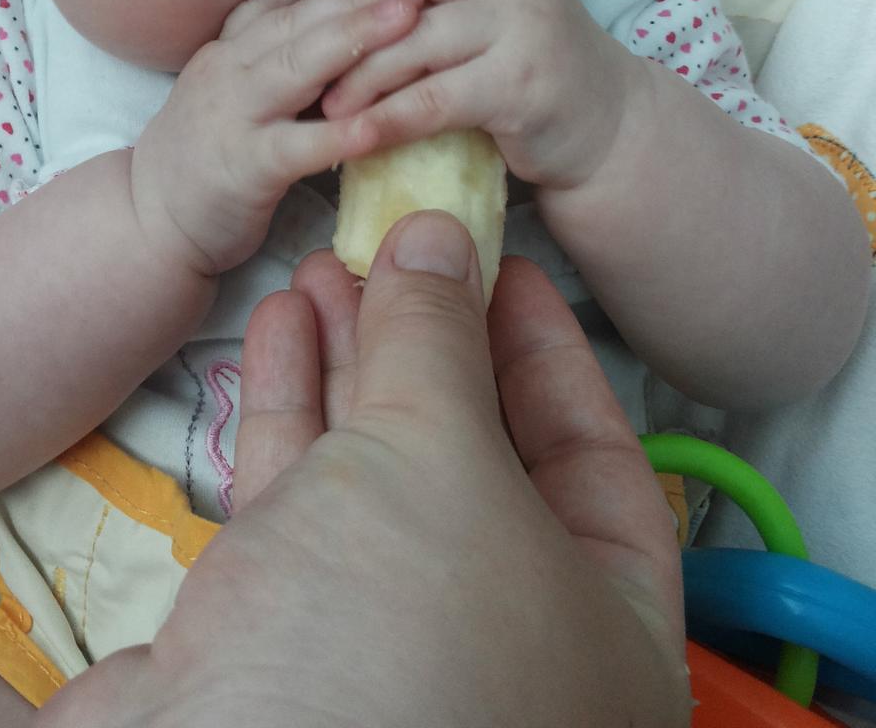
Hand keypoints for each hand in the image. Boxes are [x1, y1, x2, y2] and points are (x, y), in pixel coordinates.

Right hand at [39, 214, 688, 727]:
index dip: (549, 351)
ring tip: (322, 263)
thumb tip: (439, 236)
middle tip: (393, 241)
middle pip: (478, 456)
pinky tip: (279, 324)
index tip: (503, 261)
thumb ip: (439, 339)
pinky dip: (289, 407)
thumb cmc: (392, 637)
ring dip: (347, 357)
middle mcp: (502, 644)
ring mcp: (387, 646)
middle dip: (429, 340)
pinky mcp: (281, 639)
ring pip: (378, 472)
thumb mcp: (439, 461)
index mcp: (602, 630)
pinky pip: (302, 501)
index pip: (599, 461)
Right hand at [130, 0, 423, 275]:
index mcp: (233, 45)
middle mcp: (230, 67)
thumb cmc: (210, 152)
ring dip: (356, 37)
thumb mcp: (238, 86)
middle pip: (300, 17)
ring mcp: (232, 115)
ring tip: (410, 19)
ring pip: (297, 66)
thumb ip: (282, 53)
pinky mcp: (241, 168)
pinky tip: (377, 126)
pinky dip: (335, 135)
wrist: (149, 219)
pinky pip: (293, 146)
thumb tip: (349, 17)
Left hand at [298, 0, 638, 191]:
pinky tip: (354, 135)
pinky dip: (389, 117)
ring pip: (417, 36)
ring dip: (359, 68)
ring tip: (319, 97)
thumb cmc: (532, 73)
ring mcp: (521, 28)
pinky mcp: (520, 85)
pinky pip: (436, 98)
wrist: (611, 131)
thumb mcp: (491, 15)